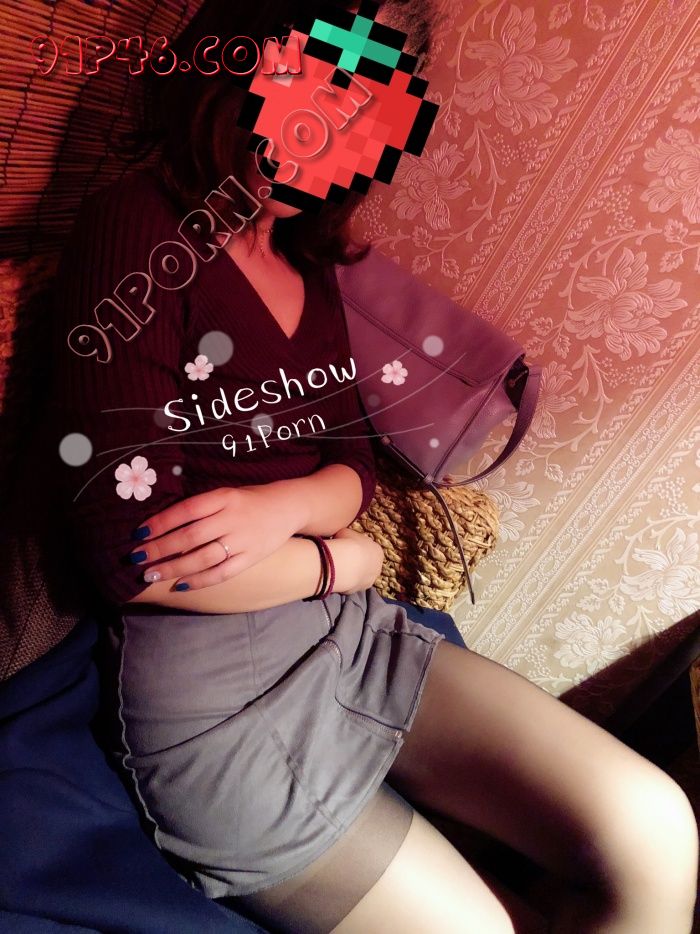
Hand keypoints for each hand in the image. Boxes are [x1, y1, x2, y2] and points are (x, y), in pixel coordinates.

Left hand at [128, 484, 302, 590]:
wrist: (289, 506)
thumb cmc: (249, 500)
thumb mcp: (225, 494)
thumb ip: (200, 508)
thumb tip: (161, 525)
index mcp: (223, 497)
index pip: (186, 510)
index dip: (161, 522)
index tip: (139, 533)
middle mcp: (231, 518)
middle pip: (190, 536)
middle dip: (159, 549)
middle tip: (136, 559)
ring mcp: (242, 540)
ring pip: (202, 558)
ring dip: (174, 567)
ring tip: (151, 575)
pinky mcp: (251, 558)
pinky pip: (222, 572)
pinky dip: (200, 580)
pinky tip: (181, 584)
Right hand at [327, 527, 383, 593]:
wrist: (344, 563)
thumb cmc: (348, 543)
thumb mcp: (346, 532)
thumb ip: (349, 536)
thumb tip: (343, 537)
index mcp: (378, 551)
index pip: (369, 548)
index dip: (358, 548)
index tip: (348, 547)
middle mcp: (378, 567)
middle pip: (367, 563)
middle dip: (357, 561)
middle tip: (344, 558)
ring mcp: (370, 580)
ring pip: (361, 575)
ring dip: (353, 572)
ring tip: (339, 568)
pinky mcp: (360, 590)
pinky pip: (352, 583)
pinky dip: (347, 580)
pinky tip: (338, 576)